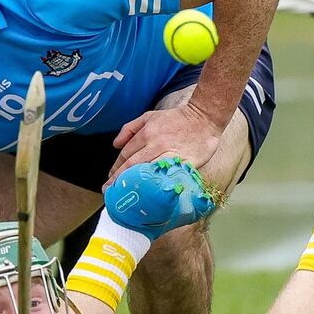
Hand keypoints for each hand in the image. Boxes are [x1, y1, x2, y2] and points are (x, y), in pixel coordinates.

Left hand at [106, 102, 221, 187]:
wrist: (204, 118)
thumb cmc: (176, 119)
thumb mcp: (149, 116)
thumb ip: (130, 128)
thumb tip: (115, 145)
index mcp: (146, 133)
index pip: (125, 154)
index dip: (115, 169)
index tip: (109, 180)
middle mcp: (156, 144)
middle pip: (132, 165)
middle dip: (119, 180)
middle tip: (110, 193)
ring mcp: (170, 154)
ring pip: (147, 172)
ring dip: (135, 185)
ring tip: (125, 196)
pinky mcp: (185, 162)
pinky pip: (168, 175)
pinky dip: (157, 184)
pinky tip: (149, 194)